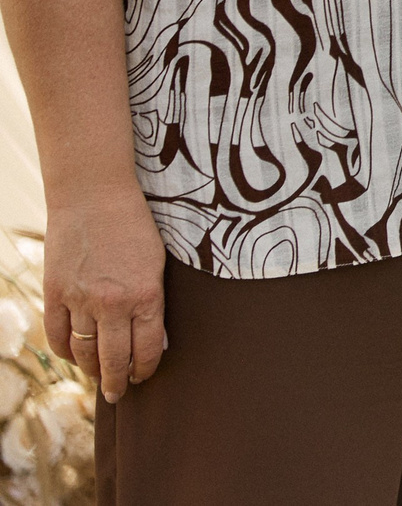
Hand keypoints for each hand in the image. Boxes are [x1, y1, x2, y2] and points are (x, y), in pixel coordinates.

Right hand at [43, 184, 168, 401]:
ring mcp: (80, 300)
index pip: (148, 348)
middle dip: (118, 382)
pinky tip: (74, 356)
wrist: (94, 196)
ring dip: (92, 369)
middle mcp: (113, 303)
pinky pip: (57, 336)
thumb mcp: (157, 262)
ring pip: (85, 351)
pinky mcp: (54, 294)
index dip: (145, 368)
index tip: (143, 377)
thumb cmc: (134, 224)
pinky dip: (65, 352)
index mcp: (146, 295)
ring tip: (98, 377)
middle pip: (115, 358)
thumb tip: (153, 341)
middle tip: (118, 394)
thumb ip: (154, 301)